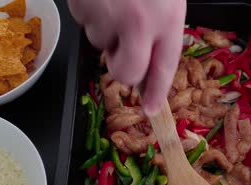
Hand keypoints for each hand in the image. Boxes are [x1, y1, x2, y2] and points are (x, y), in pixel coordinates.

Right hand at [68, 0, 186, 115]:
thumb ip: (161, 24)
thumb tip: (151, 53)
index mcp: (168, 16)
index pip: (164, 68)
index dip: (157, 92)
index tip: (151, 108)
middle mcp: (139, 21)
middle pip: (126, 73)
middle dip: (121, 67)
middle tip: (121, 46)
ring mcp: (108, 15)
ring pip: (100, 44)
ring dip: (105, 28)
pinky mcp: (83, 8)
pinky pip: (83, 22)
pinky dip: (90, 11)